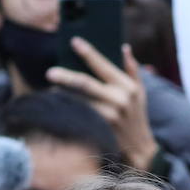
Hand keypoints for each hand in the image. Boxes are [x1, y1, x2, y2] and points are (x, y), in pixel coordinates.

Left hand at [48, 42, 158, 170]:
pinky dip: (68, 109)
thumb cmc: (137, 115)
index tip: (74, 41)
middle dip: (66, 76)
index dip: (88, 52)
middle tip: (50, 72)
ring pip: (79, 101)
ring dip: (63, 94)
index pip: (103, 65)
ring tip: (51, 88)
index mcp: (127, 86)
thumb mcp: (140, 92)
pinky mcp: (101, 129)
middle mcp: (119, 100)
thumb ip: (132, 69)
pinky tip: (57, 105)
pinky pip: (80, 115)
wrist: (139, 148)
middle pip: (85, 84)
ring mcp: (109, 116)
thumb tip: (124, 47)